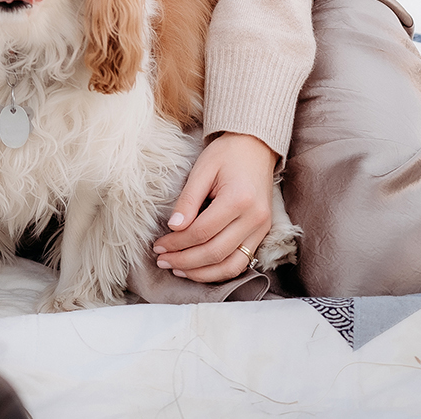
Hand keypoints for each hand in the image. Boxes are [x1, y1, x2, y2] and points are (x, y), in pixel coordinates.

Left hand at [151, 132, 278, 282]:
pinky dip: (219, 270)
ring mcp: (262, 229)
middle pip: (215, 253)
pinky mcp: (262, 234)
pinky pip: (241, 262)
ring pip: (231, 266)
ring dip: (202, 273)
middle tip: (162, 260)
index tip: (158, 245)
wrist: (256, 147)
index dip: (176, 242)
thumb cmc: (226, 154)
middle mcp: (254, 219)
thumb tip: (174, 227)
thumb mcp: (202, 169)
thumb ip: (188, 200)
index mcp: (239, 199)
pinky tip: (199, 269)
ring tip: (177, 269)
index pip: (201, 232)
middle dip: (185, 260)